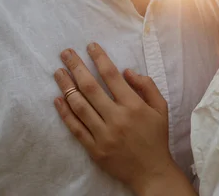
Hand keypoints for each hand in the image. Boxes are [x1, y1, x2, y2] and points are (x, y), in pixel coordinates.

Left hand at [52, 43, 180, 193]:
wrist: (151, 171)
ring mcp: (103, 134)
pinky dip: (65, 113)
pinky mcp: (94, 149)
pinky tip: (58, 99)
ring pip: (79, 105)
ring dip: (66, 86)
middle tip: (66, 53)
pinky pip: (76, 128)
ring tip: (58, 72)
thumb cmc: (156, 137)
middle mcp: (117, 118)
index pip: (112, 76)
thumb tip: (126, 71)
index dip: (100, 59)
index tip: (90, 46)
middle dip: (76, 67)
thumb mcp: (161, 108)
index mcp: (134, 106)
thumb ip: (147, 86)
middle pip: (91, 87)